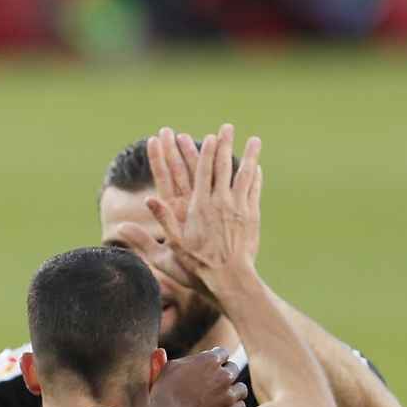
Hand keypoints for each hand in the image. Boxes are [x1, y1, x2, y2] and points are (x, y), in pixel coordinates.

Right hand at [125, 125, 263, 302]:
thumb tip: (148, 199)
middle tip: (227, 127)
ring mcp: (239, 208)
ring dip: (248, 155)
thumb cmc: (198, 266)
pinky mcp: (251, 217)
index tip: (207, 137)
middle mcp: (220, 203)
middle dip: (225, 145)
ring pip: (244, 175)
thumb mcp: (172, 247)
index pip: (202, 173)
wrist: (230, 279)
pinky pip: (254, 190)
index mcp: (199, 207)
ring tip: (254, 140)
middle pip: (223, 167)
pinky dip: (255, 176)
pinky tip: (257, 167)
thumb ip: (162, 222)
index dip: (204, 152)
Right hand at [148, 347, 248, 406]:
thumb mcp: (164, 371)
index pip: (222, 353)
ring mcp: (228, 395)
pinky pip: (240, 406)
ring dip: (233, 391)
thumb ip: (167, 360)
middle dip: (225, 374)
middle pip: (234, 369)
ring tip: (222, 396)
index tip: (209, 367)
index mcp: (209, 361)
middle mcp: (223, 375)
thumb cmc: (164, 395)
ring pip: (241, 389)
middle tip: (214, 382)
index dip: (215, 359)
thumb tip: (160, 352)